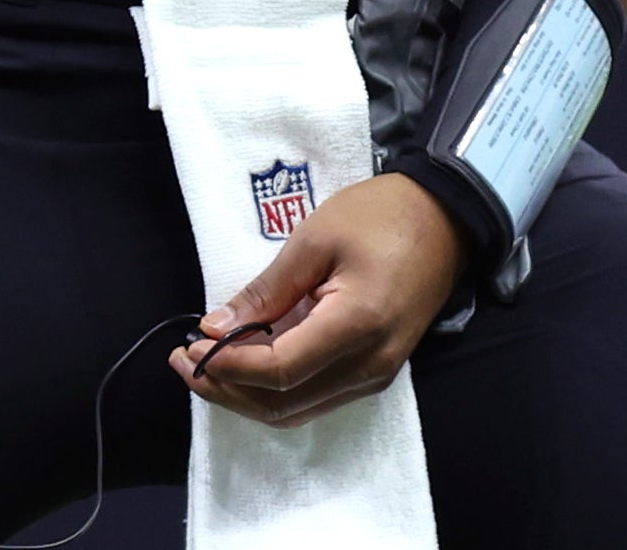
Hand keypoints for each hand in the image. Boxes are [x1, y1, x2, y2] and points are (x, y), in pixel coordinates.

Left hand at [171, 172, 467, 426]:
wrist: (443, 220)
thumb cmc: (377, 217)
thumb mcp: (312, 241)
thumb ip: (265, 291)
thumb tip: (215, 328)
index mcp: (358, 325)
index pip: (280, 370)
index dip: (228, 366)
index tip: (189, 347)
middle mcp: (371, 365)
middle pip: (285, 403)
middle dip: (226, 390)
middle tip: (182, 361)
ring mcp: (377, 374)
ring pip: (298, 409)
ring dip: (246, 395)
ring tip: (203, 364)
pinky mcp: (375, 370)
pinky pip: (316, 396)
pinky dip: (273, 389)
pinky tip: (244, 363)